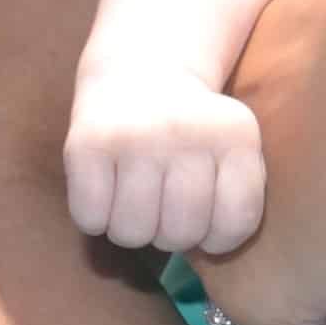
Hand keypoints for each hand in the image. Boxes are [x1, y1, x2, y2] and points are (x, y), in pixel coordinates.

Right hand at [64, 59, 268, 257]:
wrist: (142, 70)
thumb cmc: (193, 130)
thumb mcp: (235, 149)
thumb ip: (238, 198)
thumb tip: (210, 253)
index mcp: (235, 134)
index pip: (236, 224)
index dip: (219, 239)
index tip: (208, 218)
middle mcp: (186, 131)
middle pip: (180, 234)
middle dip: (172, 234)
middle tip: (166, 204)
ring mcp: (134, 136)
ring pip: (132, 233)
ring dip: (133, 228)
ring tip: (138, 196)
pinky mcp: (87, 143)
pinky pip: (91, 220)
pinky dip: (96, 216)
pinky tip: (107, 187)